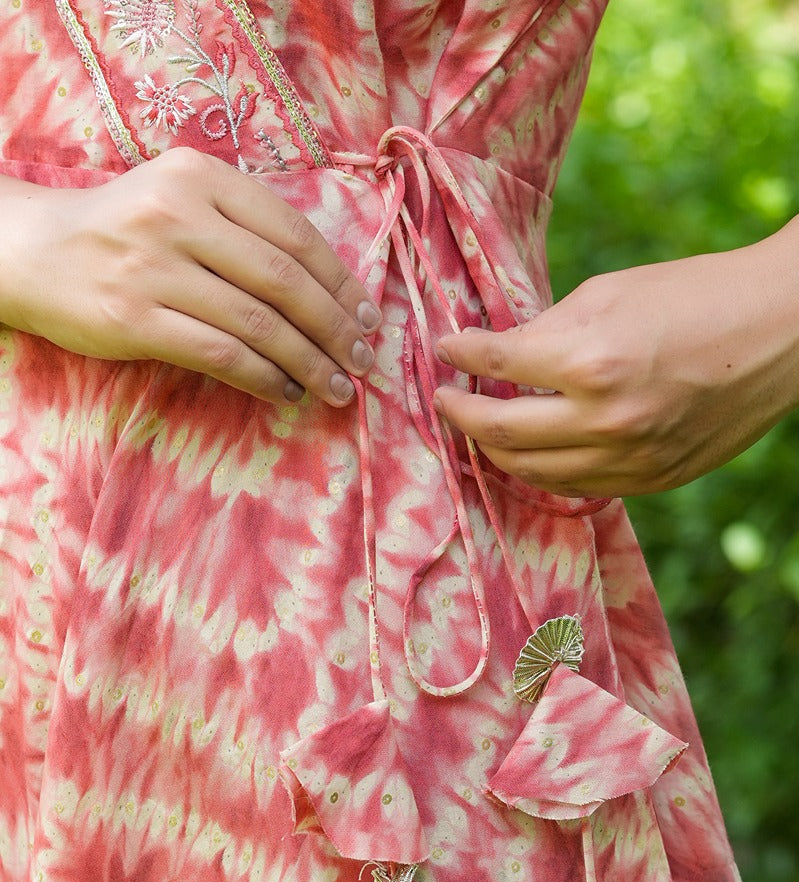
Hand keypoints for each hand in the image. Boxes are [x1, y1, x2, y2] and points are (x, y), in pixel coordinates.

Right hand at [0, 148, 380, 405]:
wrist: (34, 250)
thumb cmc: (124, 231)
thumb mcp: (181, 200)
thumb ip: (244, 227)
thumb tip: (331, 288)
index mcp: (200, 177)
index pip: (294, 233)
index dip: (342, 282)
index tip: (370, 318)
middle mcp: (178, 214)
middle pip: (285, 280)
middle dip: (336, 328)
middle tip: (365, 362)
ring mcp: (153, 267)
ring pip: (258, 323)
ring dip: (309, 363)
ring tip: (337, 388)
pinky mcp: (134, 318)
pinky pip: (220, 354)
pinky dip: (264, 378)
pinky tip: (285, 392)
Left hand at [433, 249, 798, 496]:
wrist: (785, 330)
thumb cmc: (700, 294)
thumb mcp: (614, 291)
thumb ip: (551, 327)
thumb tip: (503, 350)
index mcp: (590, 360)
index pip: (497, 364)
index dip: (461, 354)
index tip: (447, 348)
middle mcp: (605, 420)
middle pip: (502, 433)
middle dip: (462, 415)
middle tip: (446, 399)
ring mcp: (631, 459)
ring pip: (535, 472)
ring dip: (498, 451)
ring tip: (483, 428)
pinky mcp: (655, 479)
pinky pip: (581, 487)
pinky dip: (547, 470)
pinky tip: (535, 451)